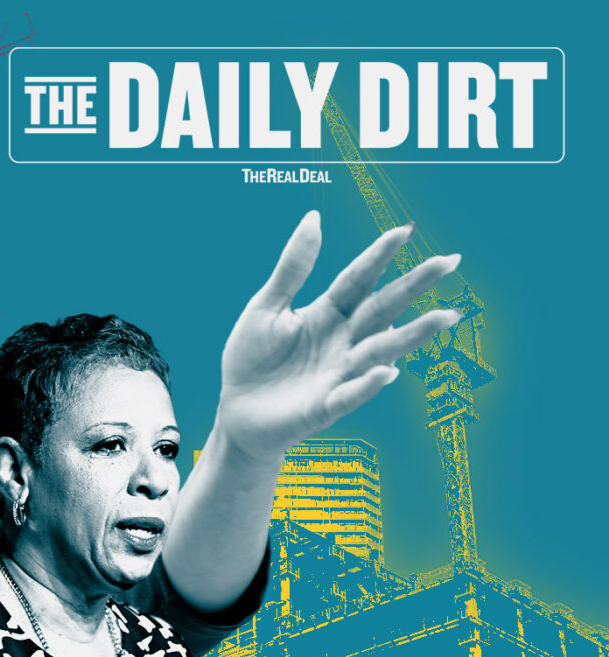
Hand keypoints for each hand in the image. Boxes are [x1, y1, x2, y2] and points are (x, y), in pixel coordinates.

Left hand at [213, 210, 460, 464]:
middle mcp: (342, 341)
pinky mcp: (324, 406)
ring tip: (445, 317)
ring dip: (413, 335)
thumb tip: (313, 218)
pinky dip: (367, 384)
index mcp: (327, 313)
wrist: (234, 410)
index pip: (359, 279)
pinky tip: (386, 372)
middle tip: (450, 261)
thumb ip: (292, 269)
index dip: (380, 256)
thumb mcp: (265, 306)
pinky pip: (350, 394)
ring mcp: (338, 373)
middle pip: (383, 308)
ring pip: (380, 350)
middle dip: (415, 286)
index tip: (405, 230)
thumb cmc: (251, 359)